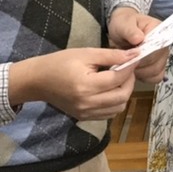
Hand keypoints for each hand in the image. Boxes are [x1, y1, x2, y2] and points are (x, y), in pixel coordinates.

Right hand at [8, 48, 137, 120]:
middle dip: (130, 81)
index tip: (135, 58)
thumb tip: (134, 54)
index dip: (130, 68)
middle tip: (128, 69)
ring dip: (124, 93)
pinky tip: (110, 90)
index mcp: (86, 85)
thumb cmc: (59, 63)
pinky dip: (115, 102)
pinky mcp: (84, 117)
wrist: (37, 81)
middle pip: (122, 96)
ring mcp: (85, 113)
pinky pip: (109, 114)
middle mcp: (87, 103)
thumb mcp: (86, 53)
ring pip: (118, 107)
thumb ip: (111, 55)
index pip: (117, 79)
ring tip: (119, 79)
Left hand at [108, 7, 167, 83]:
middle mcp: (164, 46)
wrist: (122, 29)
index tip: (128, 57)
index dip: (141, 57)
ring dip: (139, 72)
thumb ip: (130, 31)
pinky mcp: (158, 66)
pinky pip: (154, 78)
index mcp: (159, 31)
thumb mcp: (123, 24)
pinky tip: (134, 70)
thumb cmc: (124, 25)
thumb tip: (139, 39)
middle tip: (124, 61)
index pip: (155, 50)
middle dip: (138, 66)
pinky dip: (143, 77)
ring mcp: (162, 57)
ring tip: (128, 64)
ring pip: (155, 73)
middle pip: (155, 64)